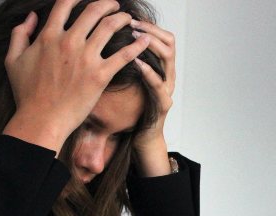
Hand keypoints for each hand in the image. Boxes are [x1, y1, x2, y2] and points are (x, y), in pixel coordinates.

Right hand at [2, 0, 149, 154]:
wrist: (41, 120)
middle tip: (115, 5)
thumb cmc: (27, 94)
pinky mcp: (100, 75)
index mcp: (48, 36)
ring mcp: (85, 58)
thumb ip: (20, 34)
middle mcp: (68, 42)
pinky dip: (136, 45)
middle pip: (93, 10)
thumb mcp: (13, 60)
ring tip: (129, 19)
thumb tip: (31, 17)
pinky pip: (123, 55)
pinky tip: (145, 40)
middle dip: (107, 4)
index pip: (65, 4)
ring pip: (110, 27)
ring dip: (122, 18)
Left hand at [130, 19, 175, 176]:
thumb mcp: (128, 80)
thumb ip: (124, 61)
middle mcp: (168, 75)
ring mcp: (168, 89)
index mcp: (160, 67)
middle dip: (150, 29)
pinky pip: (159, 84)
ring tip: (134, 37)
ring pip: (168, 58)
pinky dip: (148, 71)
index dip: (148, 24)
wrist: (141, 138)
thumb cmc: (132, 109)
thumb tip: (106, 39)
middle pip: (169, 42)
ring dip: (151, 44)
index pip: (162, 36)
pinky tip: (136, 62)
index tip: (130, 17)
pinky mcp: (164, 104)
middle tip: (131, 23)